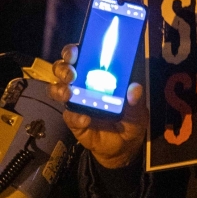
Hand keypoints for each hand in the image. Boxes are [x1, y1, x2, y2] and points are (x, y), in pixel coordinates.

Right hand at [49, 45, 147, 168]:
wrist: (123, 146)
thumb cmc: (129, 118)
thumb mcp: (137, 109)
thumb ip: (136, 100)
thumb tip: (135, 89)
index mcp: (97, 74)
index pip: (80, 56)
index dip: (73, 51)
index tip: (75, 52)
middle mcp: (82, 84)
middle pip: (63, 69)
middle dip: (63, 68)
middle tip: (71, 74)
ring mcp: (76, 102)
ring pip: (57, 89)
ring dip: (60, 89)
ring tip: (69, 93)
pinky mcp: (74, 121)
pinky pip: (69, 116)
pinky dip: (75, 116)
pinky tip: (85, 119)